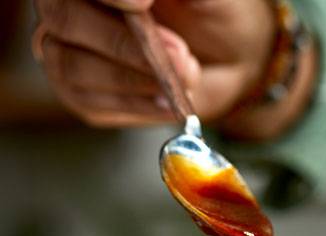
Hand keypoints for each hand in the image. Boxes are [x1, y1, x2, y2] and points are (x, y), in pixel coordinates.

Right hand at [32, 0, 276, 126]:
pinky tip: (169, 102)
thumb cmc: (211, 9)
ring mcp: (66, 50)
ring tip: (184, 77)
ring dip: (134, 78)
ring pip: (73, 65)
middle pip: (63, 18)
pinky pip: (92, 102)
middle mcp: (68, 5)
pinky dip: (137, 105)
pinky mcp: (81, 94)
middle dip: (123, 42)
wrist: (230, 55)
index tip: (145, 3)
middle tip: (179, 53)